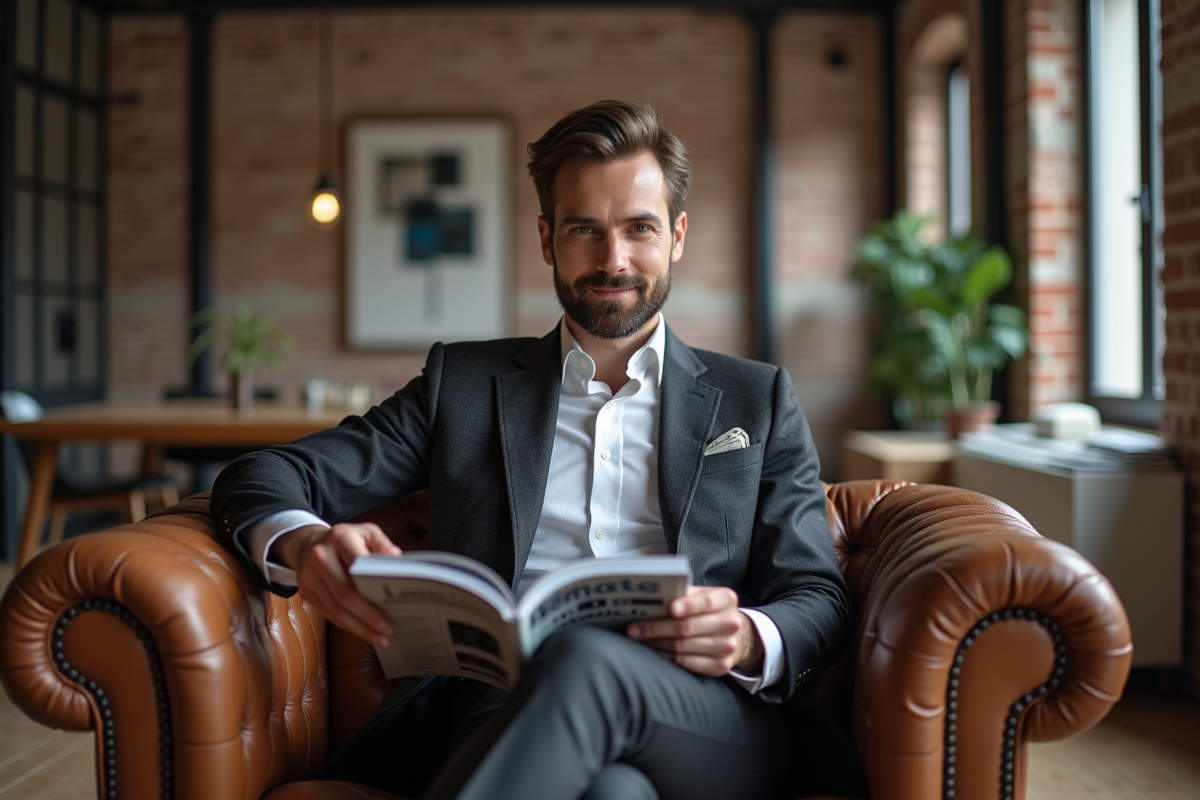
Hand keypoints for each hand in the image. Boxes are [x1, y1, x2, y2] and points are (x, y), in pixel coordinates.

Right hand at [272, 522, 400, 648]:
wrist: (309, 544)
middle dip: (368, 614)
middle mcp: (320, 556)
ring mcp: (309, 577)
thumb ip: (383, 545)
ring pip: (336, 609)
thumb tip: (396, 561)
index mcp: (339, 537)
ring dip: (360, 628)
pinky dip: (350, 626)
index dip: (373, 583)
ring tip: (381, 638)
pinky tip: (366, 632)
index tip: (392, 600)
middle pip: (344, 592)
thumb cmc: (347, 540)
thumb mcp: (367, 533)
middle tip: (388, 629)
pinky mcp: (306, 593)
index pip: (357, 562)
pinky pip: (330, 614)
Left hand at [626, 586, 763, 676]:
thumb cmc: (710, 611)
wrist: (737, 636)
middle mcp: (730, 623)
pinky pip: (686, 663)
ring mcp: (726, 647)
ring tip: (639, 639)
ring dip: (656, 643)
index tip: (670, 608)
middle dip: (656, 628)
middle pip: (688, 627)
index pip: (706, 602)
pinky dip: (666, 656)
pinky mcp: (720, 666)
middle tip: (634, 629)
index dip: (687, 605)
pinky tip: (654, 650)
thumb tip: (653, 596)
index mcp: (726, 600)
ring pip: (683, 647)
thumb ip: (684, 594)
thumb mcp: (703, 595)